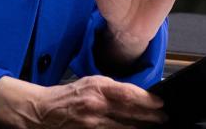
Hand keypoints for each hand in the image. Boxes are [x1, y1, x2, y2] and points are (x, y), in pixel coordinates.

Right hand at [0, 75, 166, 127]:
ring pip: (124, 128)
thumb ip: (111, 89)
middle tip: (164, 118)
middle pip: (131, 113)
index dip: (148, 100)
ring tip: (155, 127)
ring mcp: (92, 123)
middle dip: (151, 117)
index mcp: (98, 88)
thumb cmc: (66, 96)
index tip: (160, 103)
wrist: (41, 111)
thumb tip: (135, 95)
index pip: (129, 94)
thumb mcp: (90, 83)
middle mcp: (96, 105)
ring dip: (141, 128)